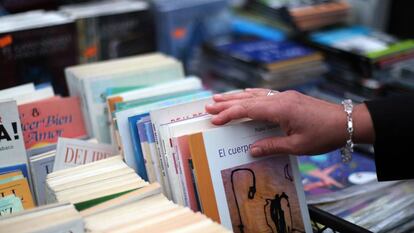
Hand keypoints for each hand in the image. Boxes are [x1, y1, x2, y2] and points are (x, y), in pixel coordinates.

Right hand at [206, 88, 374, 155]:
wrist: (347, 122)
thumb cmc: (324, 135)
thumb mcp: (298, 146)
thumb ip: (272, 146)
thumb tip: (251, 150)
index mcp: (280, 109)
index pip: (248, 110)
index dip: (229, 114)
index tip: (214, 119)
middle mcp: (279, 98)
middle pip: (247, 99)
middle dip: (227, 103)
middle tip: (208, 105)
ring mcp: (284, 96)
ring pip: (255, 94)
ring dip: (236, 97)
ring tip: (219, 98)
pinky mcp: (289, 98)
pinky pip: (264, 94)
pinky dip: (250, 95)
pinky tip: (245, 95)